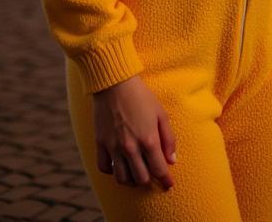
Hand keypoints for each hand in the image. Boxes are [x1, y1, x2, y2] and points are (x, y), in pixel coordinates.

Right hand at [92, 75, 175, 189]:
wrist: (116, 85)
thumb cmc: (142, 97)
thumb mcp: (161, 114)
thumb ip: (168, 138)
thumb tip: (172, 159)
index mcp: (148, 140)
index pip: (158, 169)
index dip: (165, 180)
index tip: (169, 185)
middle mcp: (130, 148)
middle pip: (140, 178)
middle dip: (149, 181)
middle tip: (153, 177)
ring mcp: (113, 147)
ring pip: (122, 178)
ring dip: (131, 180)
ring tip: (138, 176)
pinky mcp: (100, 144)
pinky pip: (104, 168)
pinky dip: (112, 172)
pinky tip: (120, 167)